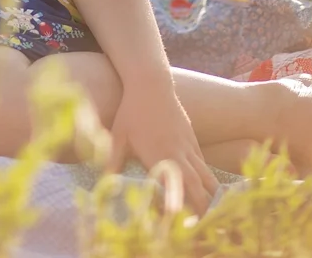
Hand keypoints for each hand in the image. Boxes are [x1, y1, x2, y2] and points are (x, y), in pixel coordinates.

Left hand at [107, 84, 217, 214]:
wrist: (151, 83)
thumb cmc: (131, 112)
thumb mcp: (117, 138)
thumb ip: (111, 163)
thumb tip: (103, 185)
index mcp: (163, 157)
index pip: (181, 190)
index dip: (186, 209)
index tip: (184, 224)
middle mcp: (182, 155)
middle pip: (203, 190)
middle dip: (204, 212)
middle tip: (196, 228)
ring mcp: (191, 147)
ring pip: (209, 179)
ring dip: (208, 199)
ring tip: (202, 215)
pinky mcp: (194, 140)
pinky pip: (204, 167)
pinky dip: (205, 183)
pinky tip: (197, 191)